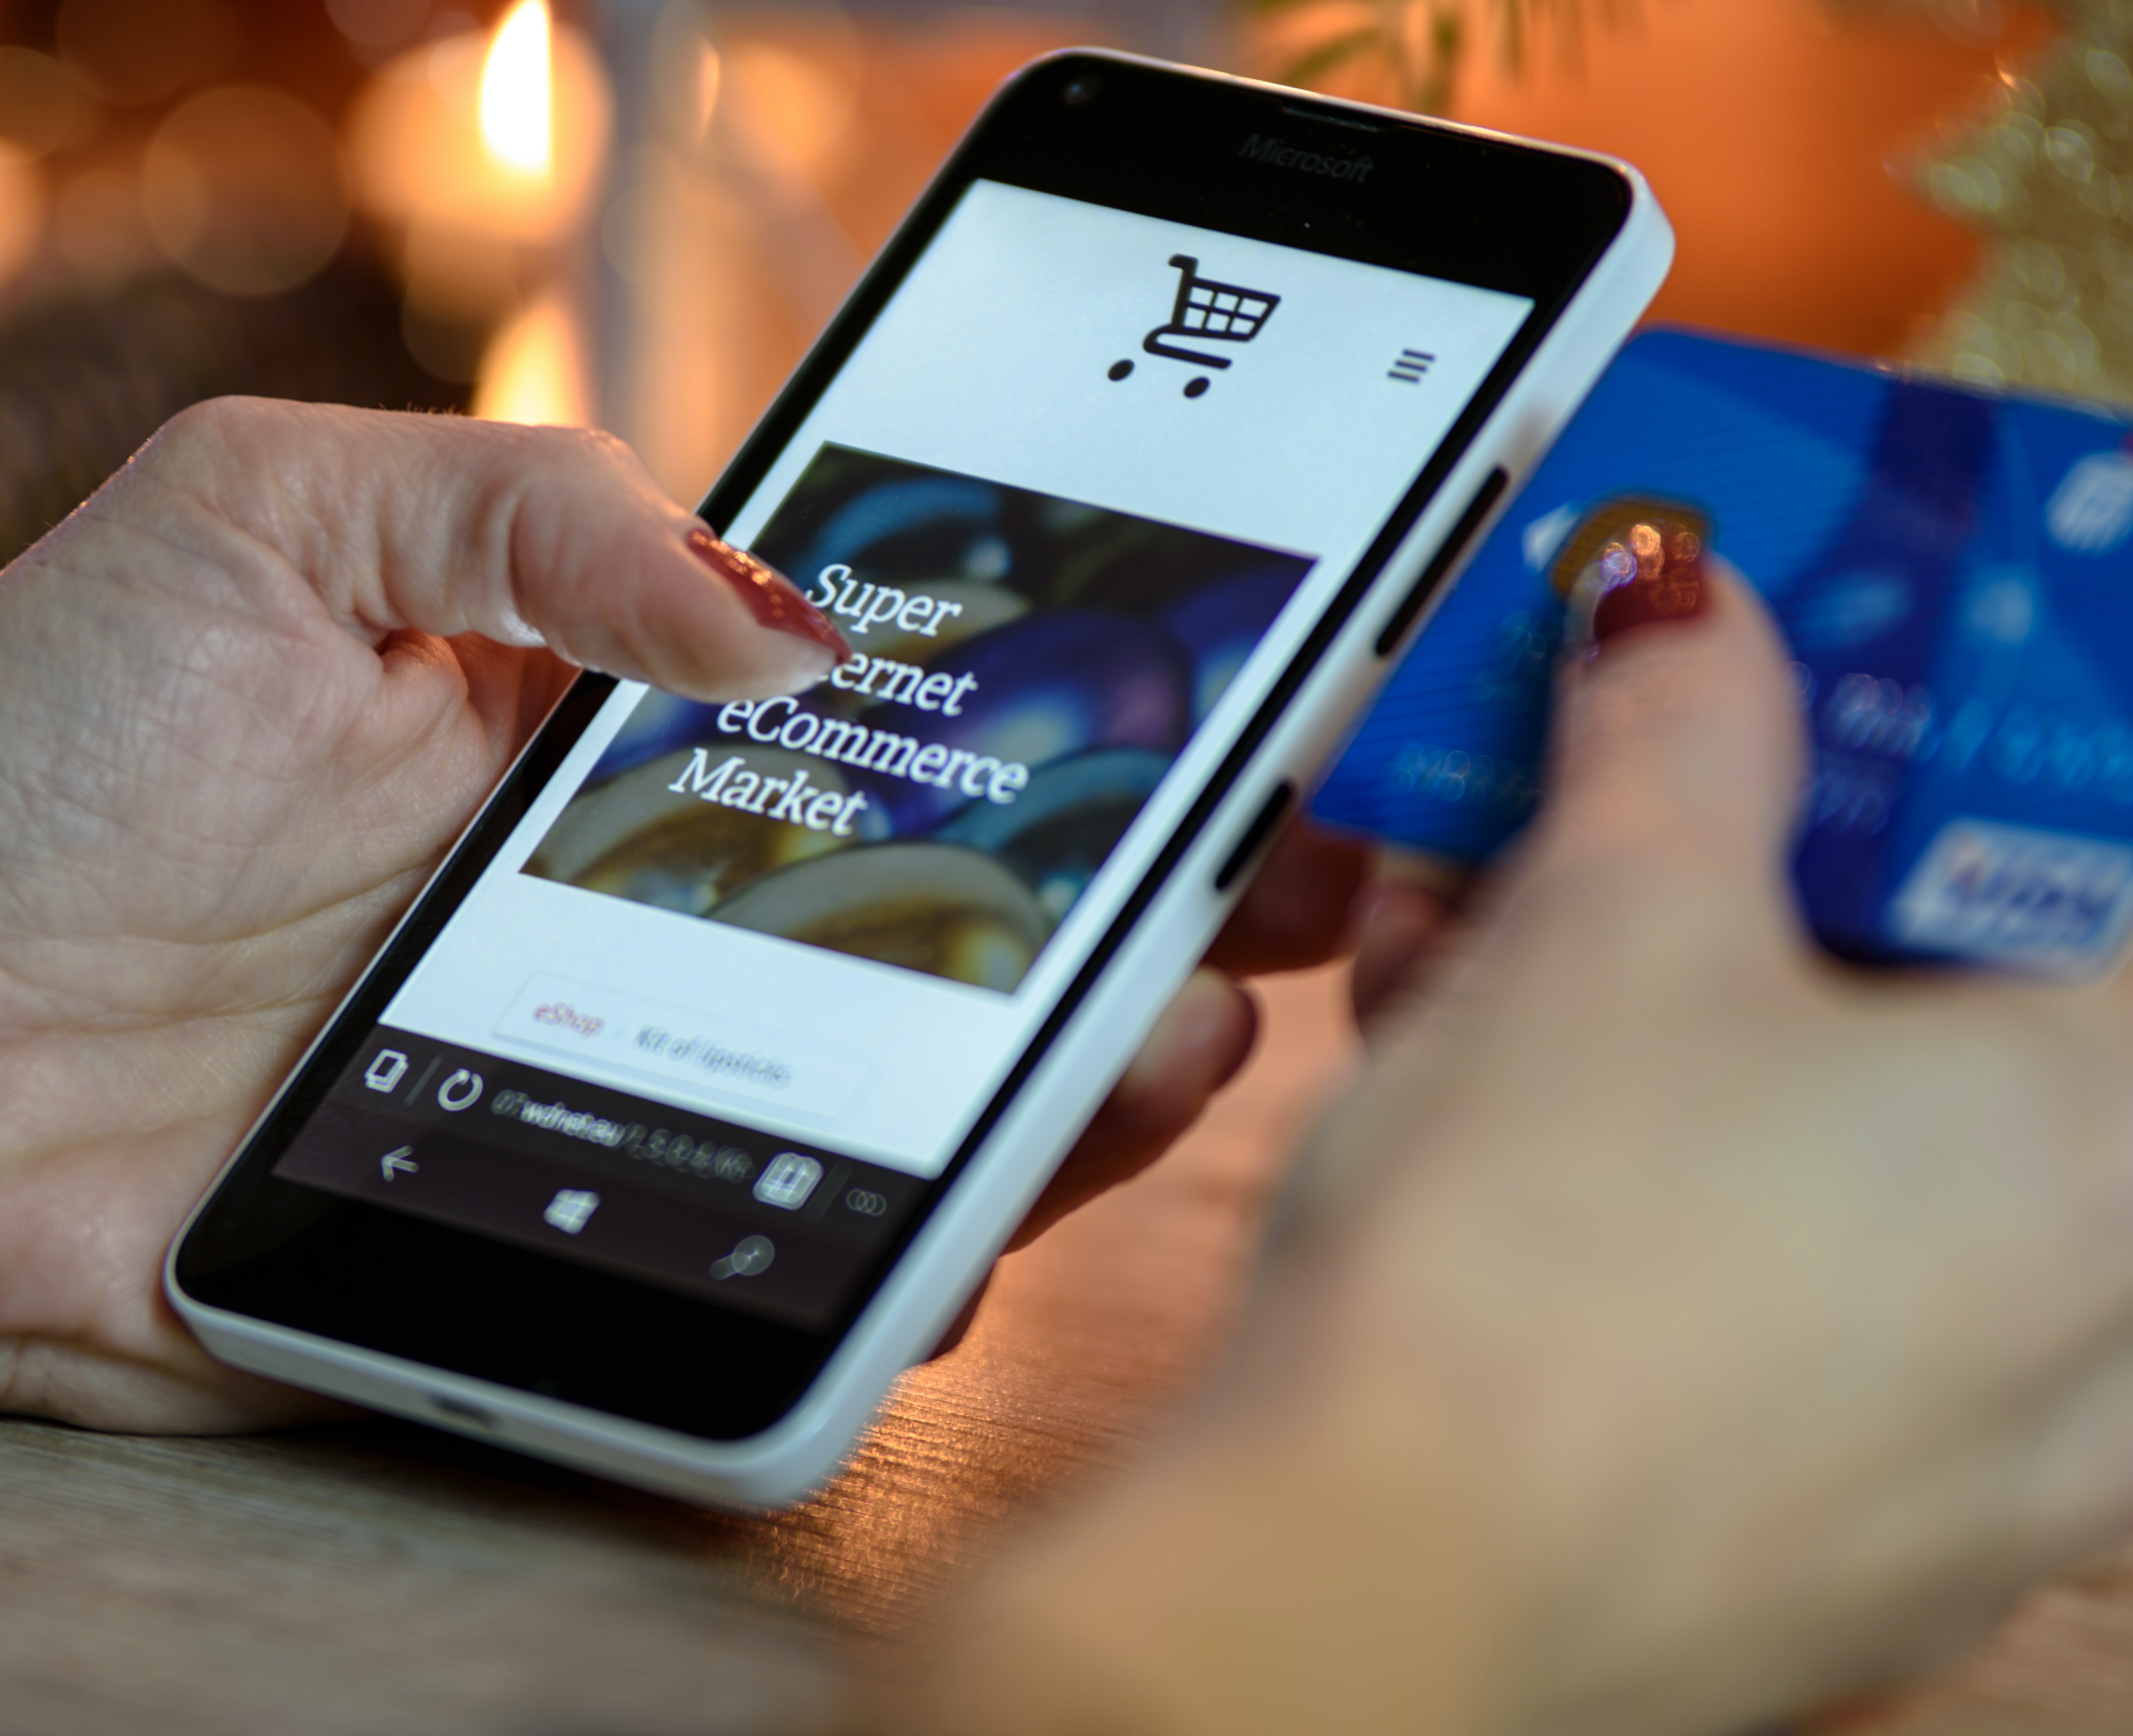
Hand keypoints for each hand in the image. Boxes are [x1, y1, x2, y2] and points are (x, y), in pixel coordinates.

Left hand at [0, 401, 1360, 1430]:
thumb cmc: (27, 751)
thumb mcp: (273, 518)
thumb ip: (533, 513)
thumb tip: (788, 610)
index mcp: (609, 741)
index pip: (895, 728)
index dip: (1079, 720)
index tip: (1234, 710)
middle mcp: (644, 920)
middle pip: (948, 936)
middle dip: (1142, 916)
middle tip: (1280, 894)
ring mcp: (618, 1093)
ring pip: (902, 1116)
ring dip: (1064, 1091)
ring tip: (1165, 1043)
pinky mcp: (557, 1243)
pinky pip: (760, 1274)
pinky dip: (879, 1266)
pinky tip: (953, 1226)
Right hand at [908, 562, 2132, 1735]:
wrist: (1364, 1595)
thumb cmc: (1531, 1271)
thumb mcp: (1604, 926)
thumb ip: (1681, 732)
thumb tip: (1684, 604)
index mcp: (2117, 1134)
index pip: (2107, 867)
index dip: (1980, 753)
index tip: (1866, 703)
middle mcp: (2109, 1318)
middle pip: (1983, 1022)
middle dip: (1796, 894)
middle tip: (1661, 822)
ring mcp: (1988, 1461)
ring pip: (1877, 1177)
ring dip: (1708, 1046)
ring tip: (1498, 971)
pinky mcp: (1845, 1542)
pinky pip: (1802, 1316)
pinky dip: (1683, 1203)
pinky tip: (1503, 1143)